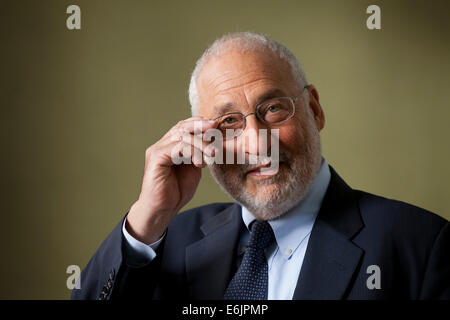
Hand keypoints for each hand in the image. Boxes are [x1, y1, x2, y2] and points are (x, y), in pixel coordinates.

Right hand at [125, 117, 216, 243]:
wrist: (162, 210)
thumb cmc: (176, 191)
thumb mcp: (194, 169)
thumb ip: (200, 154)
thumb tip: (213, 141)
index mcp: (171, 145)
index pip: (185, 126)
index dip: (200, 123)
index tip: (217, 126)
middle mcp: (162, 144)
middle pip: (183, 127)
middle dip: (201, 127)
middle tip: (216, 132)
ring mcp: (157, 150)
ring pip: (182, 136)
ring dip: (200, 144)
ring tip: (212, 154)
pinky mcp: (156, 157)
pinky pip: (177, 148)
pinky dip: (191, 152)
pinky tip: (199, 163)